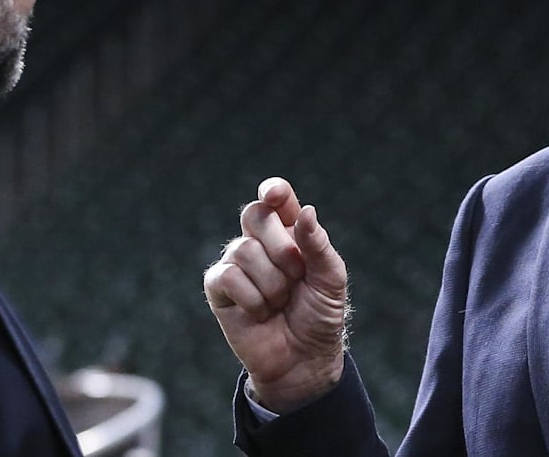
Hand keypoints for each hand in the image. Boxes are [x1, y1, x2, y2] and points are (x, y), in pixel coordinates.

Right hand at [204, 177, 349, 412]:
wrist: (304, 357)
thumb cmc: (320, 314)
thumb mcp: (330, 278)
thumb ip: (318, 244)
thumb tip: (305, 210)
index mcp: (291, 232)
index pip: (276, 199)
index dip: (273, 191)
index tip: (275, 195)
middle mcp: (260, 243)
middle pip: (256, 215)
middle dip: (282, 247)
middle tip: (297, 275)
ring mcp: (236, 264)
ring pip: (243, 249)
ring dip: (271, 282)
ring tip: (280, 301)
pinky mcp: (219, 289)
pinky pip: (227, 277)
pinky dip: (252, 298)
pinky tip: (261, 312)